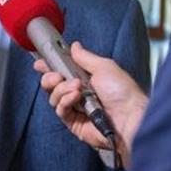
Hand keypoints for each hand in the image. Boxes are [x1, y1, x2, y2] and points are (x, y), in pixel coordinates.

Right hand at [33, 42, 147, 164]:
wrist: (129, 116)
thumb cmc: (123, 92)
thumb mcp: (104, 67)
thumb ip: (85, 57)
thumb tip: (74, 46)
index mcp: (86, 80)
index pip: (62, 72)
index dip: (50, 67)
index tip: (40, 63)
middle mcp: (79, 94)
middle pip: (53, 85)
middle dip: (51, 78)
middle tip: (58, 76)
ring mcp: (76, 110)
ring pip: (54, 97)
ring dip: (62, 89)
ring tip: (77, 88)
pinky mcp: (74, 124)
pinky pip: (60, 111)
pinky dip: (64, 101)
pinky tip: (75, 97)